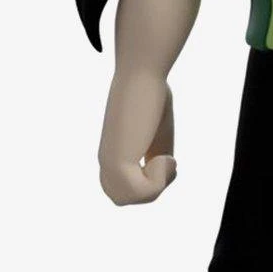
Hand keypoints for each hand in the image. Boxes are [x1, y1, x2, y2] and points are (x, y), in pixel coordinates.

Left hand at [98, 80, 177, 204]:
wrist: (143, 72)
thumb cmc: (152, 93)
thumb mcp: (157, 132)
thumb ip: (154, 154)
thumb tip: (160, 169)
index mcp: (112, 152)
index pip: (122, 189)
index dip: (148, 183)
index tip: (165, 157)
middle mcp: (106, 160)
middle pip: (124, 198)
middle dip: (152, 188)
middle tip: (167, 159)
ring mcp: (110, 162)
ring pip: (133, 198)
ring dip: (158, 184)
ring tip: (165, 156)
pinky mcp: (119, 160)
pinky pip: (143, 192)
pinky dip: (160, 180)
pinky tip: (164, 156)